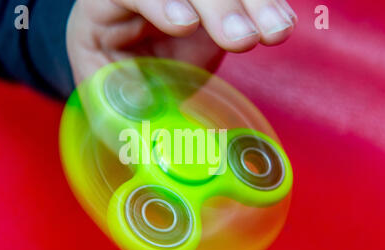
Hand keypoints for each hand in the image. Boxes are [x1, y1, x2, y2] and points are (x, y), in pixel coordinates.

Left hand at [67, 0, 296, 83]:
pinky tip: (282, 26)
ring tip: (276, 32)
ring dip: (256, 4)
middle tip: (243, 39)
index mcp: (106, 3)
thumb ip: (116, 96)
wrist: (130, 62)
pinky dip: (269, 7)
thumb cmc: (111, 73)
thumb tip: (141, 105)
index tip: (186, 25)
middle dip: (220, 6)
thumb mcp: (102, 89)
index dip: (160, 3)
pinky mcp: (216, 4)